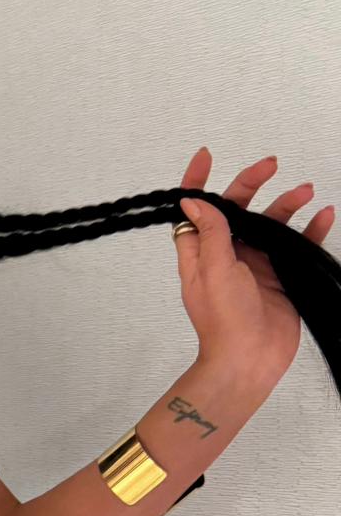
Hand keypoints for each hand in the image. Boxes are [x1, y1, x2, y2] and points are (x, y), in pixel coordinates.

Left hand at [174, 148, 334, 383]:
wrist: (250, 359)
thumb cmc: (224, 320)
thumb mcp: (214, 270)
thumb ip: (210, 234)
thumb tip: (192, 201)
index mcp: (201, 252)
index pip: (195, 210)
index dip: (196, 182)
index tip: (206, 155)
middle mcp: (226, 254)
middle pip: (237, 210)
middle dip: (251, 184)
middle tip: (270, 164)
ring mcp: (254, 264)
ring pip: (270, 224)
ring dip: (286, 205)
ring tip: (304, 191)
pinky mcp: (279, 276)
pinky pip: (295, 246)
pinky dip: (310, 230)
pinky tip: (323, 215)